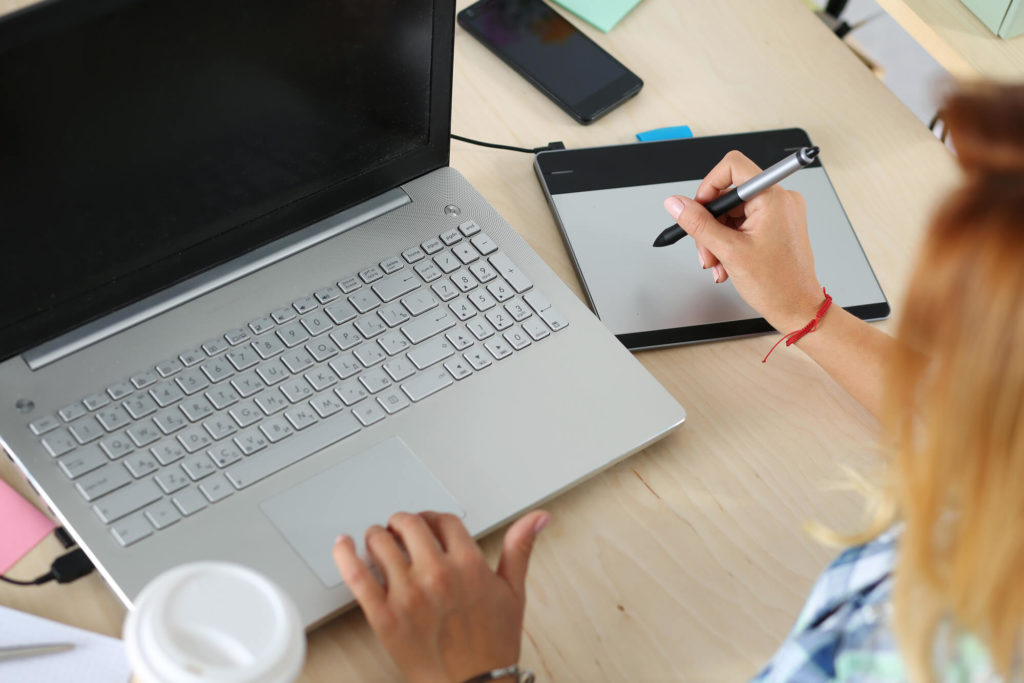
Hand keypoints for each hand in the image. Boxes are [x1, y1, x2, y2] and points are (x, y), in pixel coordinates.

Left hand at [333, 510, 549, 682]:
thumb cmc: (492, 646)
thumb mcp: (513, 593)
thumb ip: (520, 549)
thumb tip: (537, 518)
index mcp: (469, 565)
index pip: (443, 520)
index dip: (432, 517)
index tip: (427, 523)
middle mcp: (437, 574)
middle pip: (410, 525)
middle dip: (402, 522)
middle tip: (399, 530)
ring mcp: (409, 594)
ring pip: (380, 542)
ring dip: (376, 535)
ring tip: (378, 542)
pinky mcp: (385, 616)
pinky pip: (357, 575)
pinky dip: (345, 555)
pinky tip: (343, 545)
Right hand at [663, 150, 824, 331]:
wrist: (798, 309)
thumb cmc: (778, 285)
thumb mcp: (729, 252)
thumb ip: (699, 224)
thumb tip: (677, 204)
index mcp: (773, 198)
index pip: (733, 167)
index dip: (709, 185)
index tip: (699, 209)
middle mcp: (779, 200)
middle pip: (728, 195)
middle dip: (710, 224)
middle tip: (706, 251)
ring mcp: (778, 213)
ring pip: (732, 213)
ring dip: (717, 239)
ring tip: (717, 264)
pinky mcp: (776, 226)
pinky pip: (742, 224)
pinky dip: (729, 242)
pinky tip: (726, 263)